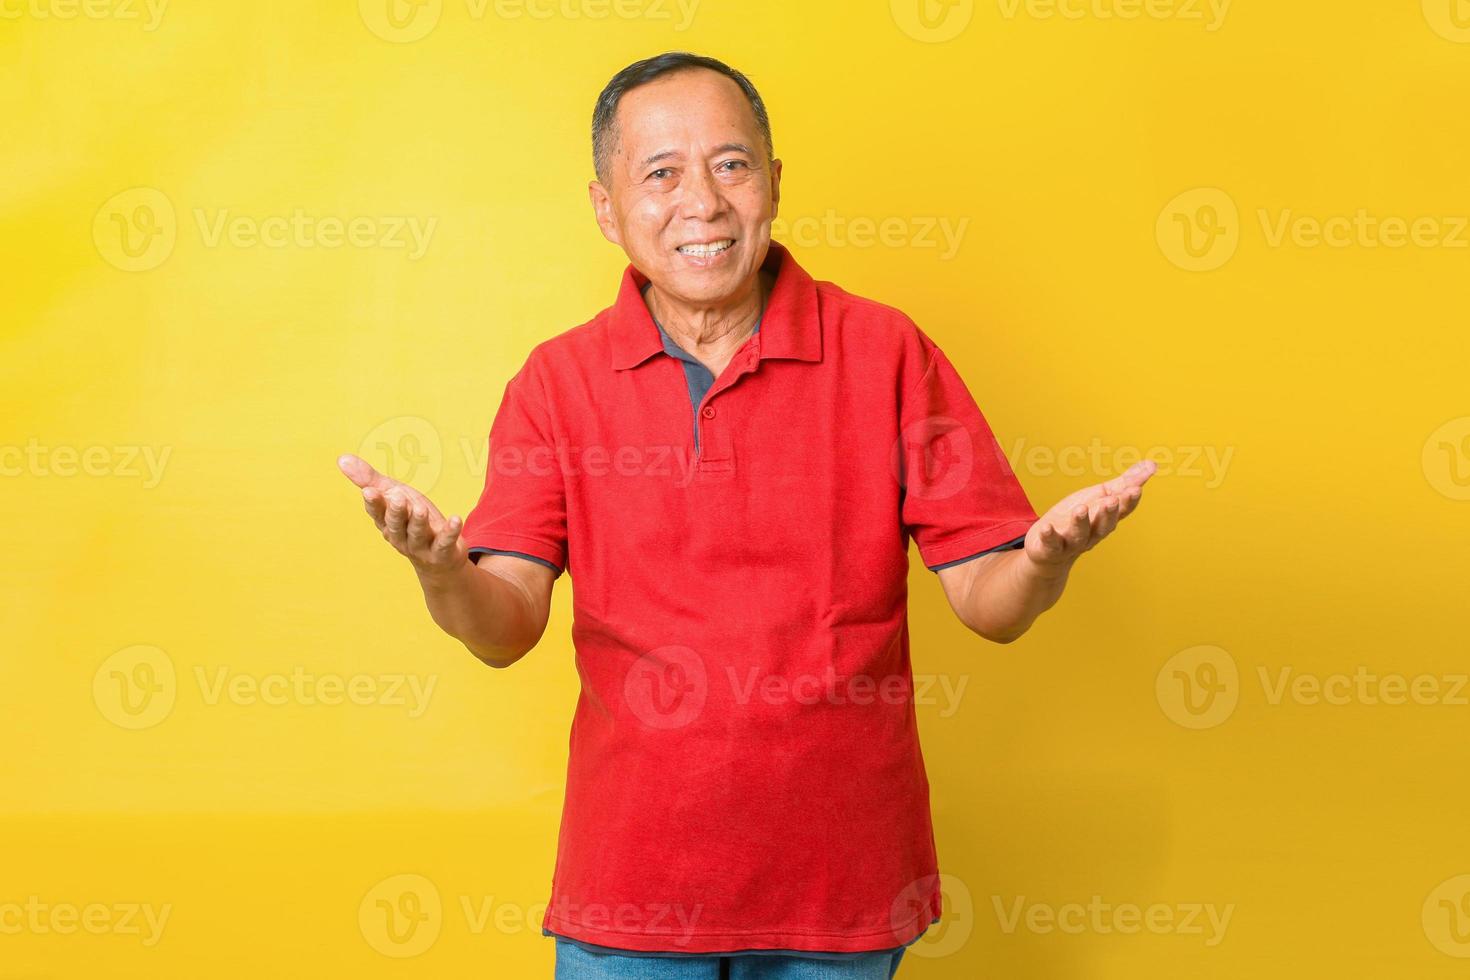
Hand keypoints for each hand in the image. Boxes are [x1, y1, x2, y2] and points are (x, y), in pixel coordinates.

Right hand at [337, 453, 466, 576]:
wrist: (439, 560)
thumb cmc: (412, 521)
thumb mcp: (394, 496)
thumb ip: (370, 479)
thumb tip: (341, 459)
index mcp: (386, 522)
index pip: (377, 513)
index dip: (374, 503)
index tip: (369, 491)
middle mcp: (401, 536)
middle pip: (395, 525)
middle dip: (395, 512)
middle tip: (396, 498)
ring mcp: (421, 547)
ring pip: (417, 534)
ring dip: (418, 522)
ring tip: (421, 509)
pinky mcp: (442, 552)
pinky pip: (445, 542)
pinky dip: (450, 532)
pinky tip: (455, 519)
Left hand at [1024, 459, 1155, 575]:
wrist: (1051, 551)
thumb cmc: (1080, 518)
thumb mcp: (1101, 497)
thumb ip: (1124, 483)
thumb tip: (1152, 465)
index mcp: (1106, 519)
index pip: (1122, 511)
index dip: (1129, 501)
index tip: (1135, 489)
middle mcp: (1093, 533)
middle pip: (1104, 525)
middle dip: (1109, 513)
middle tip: (1112, 500)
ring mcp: (1072, 542)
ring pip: (1079, 534)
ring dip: (1081, 522)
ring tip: (1081, 508)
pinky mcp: (1051, 548)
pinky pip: (1051, 544)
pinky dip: (1049, 536)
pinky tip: (1046, 527)